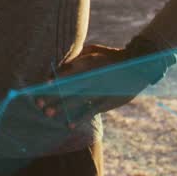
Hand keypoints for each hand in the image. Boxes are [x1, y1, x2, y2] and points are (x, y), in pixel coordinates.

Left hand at [34, 44, 160, 127]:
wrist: (138, 66)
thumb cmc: (112, 57)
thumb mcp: (95, 50)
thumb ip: (78, 56)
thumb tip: (62, 63)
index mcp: (88, 64)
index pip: (67, 72)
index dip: (55, 79)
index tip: (43, 84)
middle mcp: (92, 77)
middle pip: (68, 87)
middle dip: (52, 95)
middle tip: (38, 102)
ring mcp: (99, 90)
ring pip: (76, 100)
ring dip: (61, 107)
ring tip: (48, 114)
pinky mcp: (106, 102)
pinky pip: (90, 111)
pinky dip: (79, 118)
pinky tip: (69, 125)